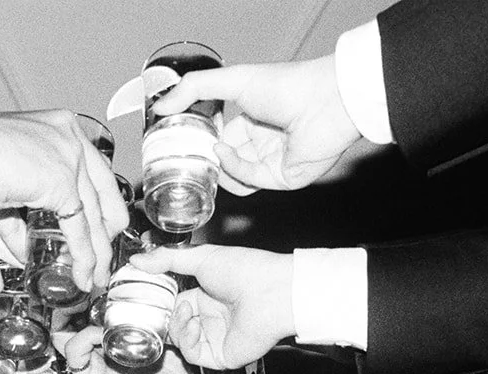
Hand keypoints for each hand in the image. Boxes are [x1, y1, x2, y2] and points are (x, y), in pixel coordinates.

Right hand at [0, 87, 129, 290]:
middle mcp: (73, 142)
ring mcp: (71, 161)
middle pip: (106, 193)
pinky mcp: (62, 184)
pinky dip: (83, 255)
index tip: (102, 228)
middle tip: (106, 258)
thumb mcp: (5, 186)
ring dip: (99, 252)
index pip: (96, 172)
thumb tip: (22, 250)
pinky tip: (84, 274)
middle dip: (109, 232)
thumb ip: (17, 218)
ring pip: (96, 215)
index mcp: (63, 131)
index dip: (101, 204)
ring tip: (97, 277)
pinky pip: (79, 228)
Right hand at [129, 244, 295, 369]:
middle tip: (162, 308)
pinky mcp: (221, 355)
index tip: (146, 298)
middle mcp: (211, 317)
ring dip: (177, 326)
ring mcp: (216, 337)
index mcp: (206, 295)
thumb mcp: (200, 257)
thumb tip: (137, 260)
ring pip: (180, 341)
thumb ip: (166, 259)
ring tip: (185, 312)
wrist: (271, 291)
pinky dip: (187, 341)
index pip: (174, 304)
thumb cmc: (245, 270)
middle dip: (165, 318)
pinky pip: (193, 354)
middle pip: (174, 325)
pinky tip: (193, 326)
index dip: (160, 303)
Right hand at [150, 57, 368, 190]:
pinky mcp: (283, 179)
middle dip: (205, 160)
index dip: (201, 141)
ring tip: (207, 154)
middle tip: (185, 155)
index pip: (220, 138)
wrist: (325, 100)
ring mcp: (273, 163)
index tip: (180, 140)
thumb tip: (161, 106)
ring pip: (234, 177)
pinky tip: (225, 153)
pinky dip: (234, 169)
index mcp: (254, 121)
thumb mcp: (232, 81)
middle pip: (225, 162)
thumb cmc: (288, 85)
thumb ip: (195, 90)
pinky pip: (250, 180)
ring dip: (218, 168)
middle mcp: (264, 143)